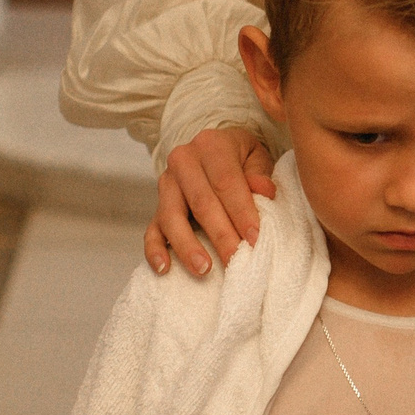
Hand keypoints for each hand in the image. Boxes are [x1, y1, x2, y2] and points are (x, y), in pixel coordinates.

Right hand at [145, 127, 276, 276]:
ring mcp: (166, 184)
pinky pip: (151, 230)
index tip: (255, 239)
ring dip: (188, 246)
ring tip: (204, 269)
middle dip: (220, 235)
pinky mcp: (156, 206)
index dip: (241, 212)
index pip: (226, 181)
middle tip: (236, 260)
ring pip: (172, 217)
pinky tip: (164, 268)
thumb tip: (264, 191)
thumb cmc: (240, 158)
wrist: (214, 151)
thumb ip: (260, 173)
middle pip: (201, 202)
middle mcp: (183, 161)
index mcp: (210, 145)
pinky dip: (155, 250)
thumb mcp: (256, 156)